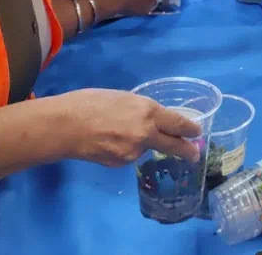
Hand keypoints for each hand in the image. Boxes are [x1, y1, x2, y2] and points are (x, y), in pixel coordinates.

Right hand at [60, 88, 201, 165]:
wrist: (65, 126)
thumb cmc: (90, 102)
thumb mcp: (124, 98)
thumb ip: (142, 111)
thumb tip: (150, 120)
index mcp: (148, 112)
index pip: (177, 123)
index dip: (190, 129)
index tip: (197, 132)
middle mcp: (145, 134)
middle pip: (173, 146)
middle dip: (186, 150)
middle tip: (194, 154)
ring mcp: (133, 152)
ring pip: (145, 148)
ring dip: (142, 143)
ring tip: (119, 130)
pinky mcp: (120, 163)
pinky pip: (129, 155)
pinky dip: (125, 149)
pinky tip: (109, 141)